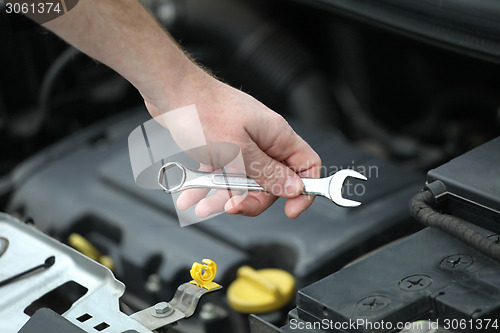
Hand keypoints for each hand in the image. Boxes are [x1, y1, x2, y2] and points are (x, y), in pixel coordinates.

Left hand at [144, 73, 320, 217]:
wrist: (170, 92)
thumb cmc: (203, 112)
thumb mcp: (239, 151)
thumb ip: (267, 172)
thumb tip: (294, 188)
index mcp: (277, 136)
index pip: (306, 166)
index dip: (304, 191)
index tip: (291, 210)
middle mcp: (263, 140)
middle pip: (272, 181)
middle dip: (252, 199)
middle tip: (232, 208)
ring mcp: (242, 143)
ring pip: (243, 181)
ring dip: (223, 197)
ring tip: (203, 207)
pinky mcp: (222, 146)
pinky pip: (222, 173)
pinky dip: (208, 186)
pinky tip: (192, 196)